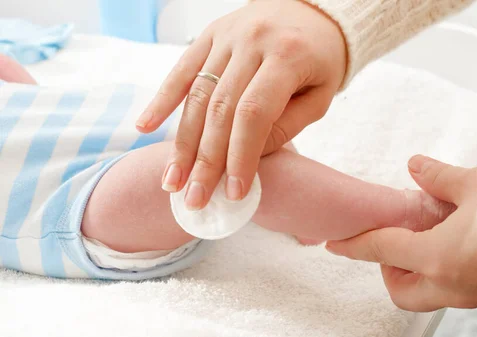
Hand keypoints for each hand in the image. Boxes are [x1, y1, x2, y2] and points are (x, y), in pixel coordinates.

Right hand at [136, 0, 345, 208]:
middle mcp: (252, 42)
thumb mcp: (319, 97)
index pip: (254, 113)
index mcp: (287, 57)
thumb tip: (246, 161)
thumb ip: (284, 127)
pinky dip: (162, 100)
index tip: (235, 192)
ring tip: (172, 179)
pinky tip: (145, 127)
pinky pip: (182, 70)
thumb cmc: (321, 61)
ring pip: (197, 94)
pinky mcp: (210, 35)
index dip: (241, 156)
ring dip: (182, 142)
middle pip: (220, 108)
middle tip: (195, 198)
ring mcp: (226, 36)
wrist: (313, 12)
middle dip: (206, 160)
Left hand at [326, 155, 476, 311]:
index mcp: (438, 256)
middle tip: (398, 241)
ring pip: (431, 294)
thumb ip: (439, 177)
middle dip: (389, 271)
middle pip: (402, 291)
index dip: (355, 244)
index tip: (336, 244)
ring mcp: (475, 296)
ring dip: (420, 271)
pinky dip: (449, 272)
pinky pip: (460, 291)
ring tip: (433, 238)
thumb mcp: (475, 183)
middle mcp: (452, 284)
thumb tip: (417, 166)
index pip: (382, 250)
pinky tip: (463, 245)